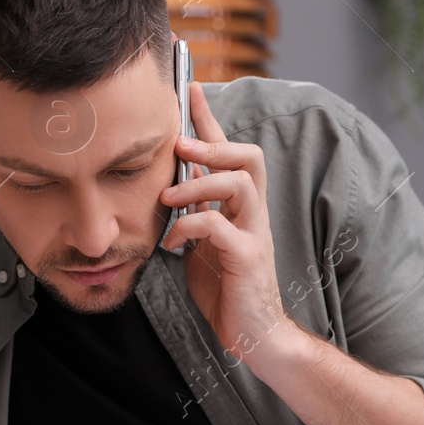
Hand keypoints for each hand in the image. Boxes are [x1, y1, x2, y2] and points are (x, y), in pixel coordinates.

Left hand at [160, 82, 296, 363]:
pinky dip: (190, 227)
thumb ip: (193, 214)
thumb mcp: (202, 244)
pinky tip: (172, 243)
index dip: (209, 120)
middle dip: (213, 144)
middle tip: (178, 146)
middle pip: (248, 156)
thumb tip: (169, 186)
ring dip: (199, 183)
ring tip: (168, 197)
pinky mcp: (247, 258)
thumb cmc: (229, 290)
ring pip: (240, 184)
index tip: (189, 88)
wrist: (255, 336)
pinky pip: (219, 227)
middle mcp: (253, 214)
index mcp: (240, 208)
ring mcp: (254, 234)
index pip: (230, 152)